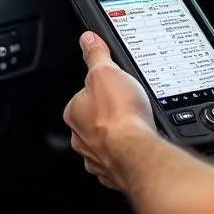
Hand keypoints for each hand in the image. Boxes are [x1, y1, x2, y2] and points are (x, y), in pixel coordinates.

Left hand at [64, 31, 153, 190]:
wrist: (137, 151)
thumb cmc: (120, 115)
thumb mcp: (106, 72)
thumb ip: (96, 56)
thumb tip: (87, 41)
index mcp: (74, 112)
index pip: (83, 95)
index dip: (101, 88)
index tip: (115, 86)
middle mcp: (80, 137)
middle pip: (94, 119)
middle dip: (108, 114)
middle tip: (128, 104)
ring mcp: (96, 157)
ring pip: (105, 141)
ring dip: (117, 135)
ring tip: (135, 124)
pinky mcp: (114, 172)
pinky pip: (119, 159)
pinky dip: (127, 152)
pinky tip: (139, 143)